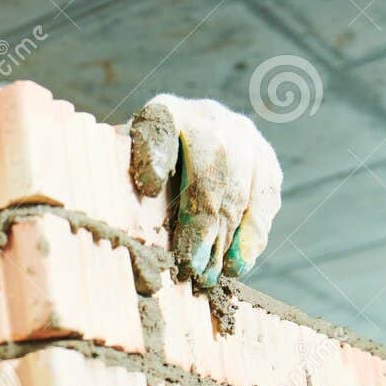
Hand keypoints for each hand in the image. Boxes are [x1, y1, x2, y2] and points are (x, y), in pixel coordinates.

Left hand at [129, 94, 282, 286]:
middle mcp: (210, 116)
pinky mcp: (264, 156)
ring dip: (231, 235)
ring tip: (216, 273)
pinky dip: (254, 232)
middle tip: (192, 267)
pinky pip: (266, 194)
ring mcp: (243, 133)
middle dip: (204, 224)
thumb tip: (146, 192)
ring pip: (244, 185)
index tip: (149, 190)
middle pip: (214, 168)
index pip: (161, 131)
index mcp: (166, 112)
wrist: (173, 154)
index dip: (157, 159)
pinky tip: (239, 262)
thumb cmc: (136, 172)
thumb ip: (125, 176)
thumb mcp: (119, 169)